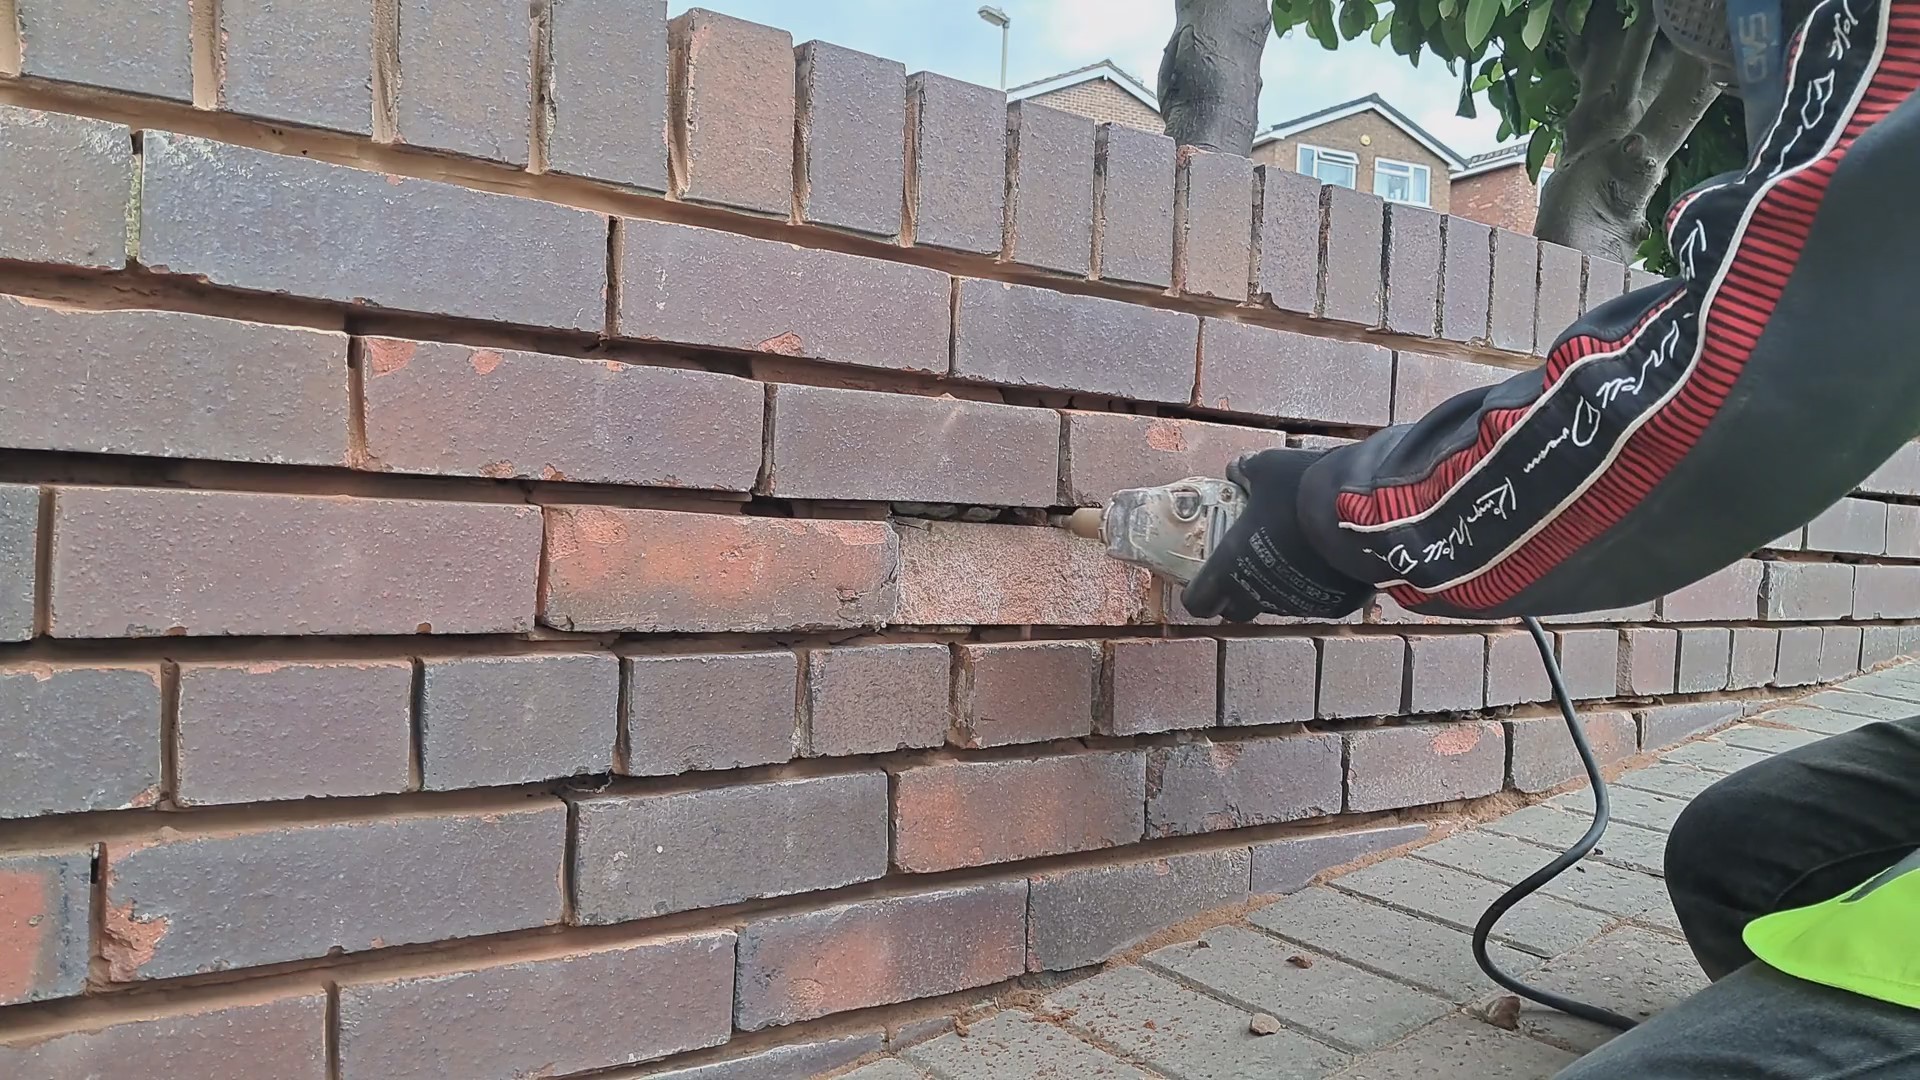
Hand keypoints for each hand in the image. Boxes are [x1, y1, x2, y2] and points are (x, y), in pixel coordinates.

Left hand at [1180, 448, 1373, 621]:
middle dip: (1235, 594)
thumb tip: (1236, 469)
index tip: (1202, 581)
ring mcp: (1298, 603)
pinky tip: (1323, 561)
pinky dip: (1314, 585)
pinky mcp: (1332, 605)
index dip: (1197, 594)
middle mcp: (1261, 593)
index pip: (1199, 602)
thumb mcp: (1267, 467)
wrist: (1364, 508)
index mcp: (1233, 564)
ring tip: (1289, 557)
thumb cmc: (1302, 489)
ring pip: (1277, 605)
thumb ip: (1246, 471)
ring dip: (1276, 587)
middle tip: (1243, 569)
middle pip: (1237, 610)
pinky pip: (1315, 600)